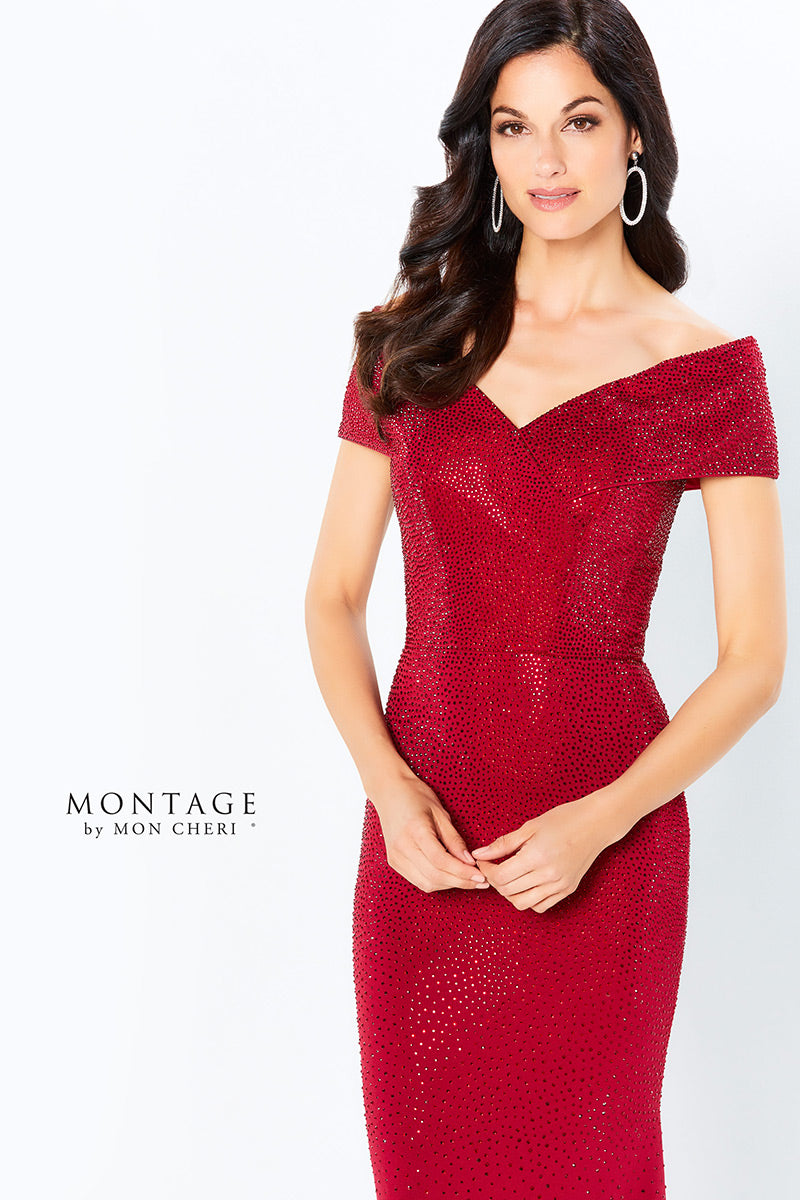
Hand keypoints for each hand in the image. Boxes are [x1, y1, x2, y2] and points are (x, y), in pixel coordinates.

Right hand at [370, 772, 490, 894]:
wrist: (389, 791)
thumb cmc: (416, 796)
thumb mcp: (440, 813)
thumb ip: (454, 840)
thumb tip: (470, 862)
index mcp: (415, 830)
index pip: (442, 861)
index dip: (463, 872)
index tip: (481, 876)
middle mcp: (402, 847)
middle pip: (435, 875)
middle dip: (460, 882)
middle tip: (481, 882)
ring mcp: (395, 856)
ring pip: (426, 883)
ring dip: (450, 885)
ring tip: (468, 880)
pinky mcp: (394, 862)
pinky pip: (418, 880)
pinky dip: (436, 882)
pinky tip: (450, 877)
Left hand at [470, 795, 612, 912]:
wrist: (596, 823)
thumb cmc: (563, 820)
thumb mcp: (529, 827)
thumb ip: (502, 844)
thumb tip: (479, 855)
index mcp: (536, 857)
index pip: (500, 877)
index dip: (487, 870)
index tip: (485, 860)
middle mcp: (549, 876)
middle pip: (508, 892)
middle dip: (495, 881)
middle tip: (494, 866)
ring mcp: (560, 886)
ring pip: (523, 904)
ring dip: (510, 893)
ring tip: (509, 876)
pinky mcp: (568, 890)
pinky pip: (541, 906)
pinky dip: (528, 899)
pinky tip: (526, 884)